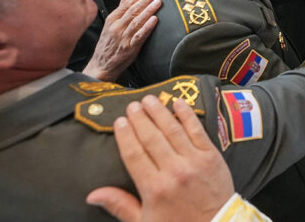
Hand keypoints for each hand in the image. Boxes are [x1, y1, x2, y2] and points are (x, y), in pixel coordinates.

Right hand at [83, 0, 161, 81]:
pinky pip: (139, 36)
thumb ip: (120, 11)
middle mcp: (117, 26)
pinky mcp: (129, 48)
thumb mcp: (110, 25)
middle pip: (133, 10)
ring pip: (136, 21)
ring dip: (148, 10)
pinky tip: (154, 20)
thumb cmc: (108, 44)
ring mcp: (123, 37)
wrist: (101, 65)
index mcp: (112, 19)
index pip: (127, 3)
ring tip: (158, 1)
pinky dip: (147, 27)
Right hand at [86, 97, 233, 221]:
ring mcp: (194, 161)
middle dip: (140, 119)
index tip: (120, 121)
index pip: (134, 154)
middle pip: (152, 138)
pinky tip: (178, 103)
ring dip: (160, 112)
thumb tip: (92, 194)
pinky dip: (187, 115)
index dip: (126, 135)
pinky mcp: (212, 156)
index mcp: (154, 188)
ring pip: (173, 130)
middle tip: (132, 105)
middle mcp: (173, 171)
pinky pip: (197, 130)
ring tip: (149, 100)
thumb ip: (120, 205)